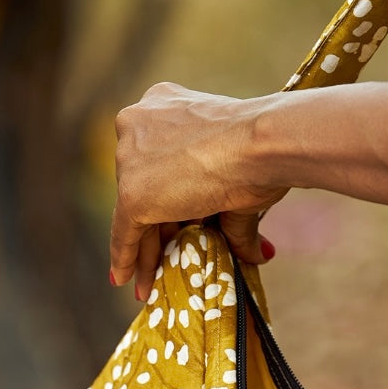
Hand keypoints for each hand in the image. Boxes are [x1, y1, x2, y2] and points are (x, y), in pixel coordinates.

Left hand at [109, 82, 284, 296]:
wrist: (261, 144)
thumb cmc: (262, 150)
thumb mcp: (240, 177)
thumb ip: (234, 217)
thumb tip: (257, 253)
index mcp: (163, 106)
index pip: (158, 161)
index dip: (164, 193)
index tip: (165, 218)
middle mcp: (137, 124)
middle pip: (143, 186)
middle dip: (155, 226)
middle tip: (162, 259)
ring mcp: (130, 157)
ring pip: (133, 212)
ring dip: (143, 249)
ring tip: (148, 282)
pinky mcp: (132, 194)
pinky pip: (124, 232)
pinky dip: (125, 257)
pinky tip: (124, 279)